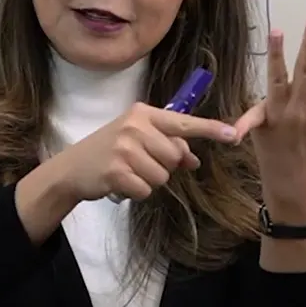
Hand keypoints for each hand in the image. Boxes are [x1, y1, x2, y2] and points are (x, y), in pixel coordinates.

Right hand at [44, 102, 240, 202]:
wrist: (72, 168)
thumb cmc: (109, 151)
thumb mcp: (138, 140)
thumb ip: (167, 145)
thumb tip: (194, 160)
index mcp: (143, 114)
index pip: (183, 122)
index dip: (210, 129)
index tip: (233, 134)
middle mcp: (135, 127)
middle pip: (175, 156)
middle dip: (164, 166)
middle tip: (140, 163)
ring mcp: (125, 149)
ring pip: (163, 176)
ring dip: (149, 181)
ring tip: (129, 172)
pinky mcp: (117, 172)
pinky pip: (146, 190)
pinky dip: (137, 192)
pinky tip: (121, 183)